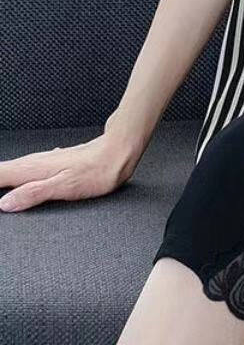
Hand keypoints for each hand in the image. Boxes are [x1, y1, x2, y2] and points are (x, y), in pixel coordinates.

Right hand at [0, 130, 141, 211]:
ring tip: (2, 190)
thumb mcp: (64, 186)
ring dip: (3, 179)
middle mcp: (35, 162)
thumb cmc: (97, 170)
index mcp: (32, 168)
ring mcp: (44, 161)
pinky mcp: (53, 164)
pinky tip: (18, 184)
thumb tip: (5, 203)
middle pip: (2, 172)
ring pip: (13, 171)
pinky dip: (17, 177)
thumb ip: (33, 193)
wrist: (119, 152)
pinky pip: (27, 171)